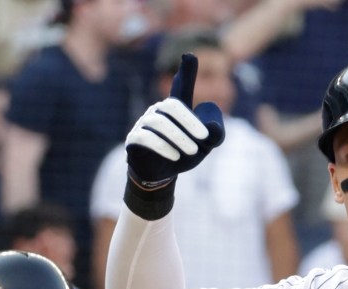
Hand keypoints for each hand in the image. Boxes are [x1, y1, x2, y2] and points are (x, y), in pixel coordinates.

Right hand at [123, 53, 224, 218]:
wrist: (162, 174)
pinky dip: (162, 147)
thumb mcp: (205, 146)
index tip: (190, 56)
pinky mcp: (134, 139)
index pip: (181, 86)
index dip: (187, 71)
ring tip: (192, 152)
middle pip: (171, 106)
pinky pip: (145, 137)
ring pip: (159, 123)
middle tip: (204, 139)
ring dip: (179, 137)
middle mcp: (158, 111)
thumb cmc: (184, 154)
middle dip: (189, 122)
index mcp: (177, 109)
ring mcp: (144, 123)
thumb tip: (212, 128)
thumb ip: (214, 135)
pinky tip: (174, 156)